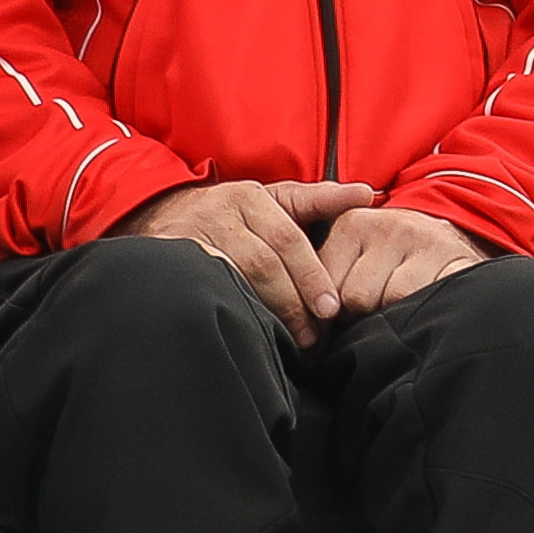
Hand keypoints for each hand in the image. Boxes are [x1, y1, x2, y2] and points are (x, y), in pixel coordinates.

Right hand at [122, 177, 372, 343]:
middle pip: (264, 263)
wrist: (166, 214)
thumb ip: (321, 200)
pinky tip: (250, 329)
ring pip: (235, 278)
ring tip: (289, 339)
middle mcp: (220, 213)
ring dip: (266, 311)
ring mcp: (193, 237)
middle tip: (312, 335)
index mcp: (251, 197)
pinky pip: (207, 287)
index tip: (330, 309)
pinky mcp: (172, 259)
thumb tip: (366, 194)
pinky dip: (232, 307)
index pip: (288, 240)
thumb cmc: (237, 212)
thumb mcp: (276, 200)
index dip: (311, 276)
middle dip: (293, 302)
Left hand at [312, 203, 491, 315]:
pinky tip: (422, 301)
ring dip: (392, 313)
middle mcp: (388, 226)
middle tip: (376, 304)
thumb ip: (324, 273)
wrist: (450, 244)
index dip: (332, 306)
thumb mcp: (353, 254)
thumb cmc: (391, 259)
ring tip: (398, 302)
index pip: (324, 282)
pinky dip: (420, 310)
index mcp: (353, 223)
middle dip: (363, 311)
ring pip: (389, 301)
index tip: (344, 307)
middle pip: (355, 297)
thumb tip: (300, 315)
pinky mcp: (453, 260)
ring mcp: (423, 242)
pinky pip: (422, 301)